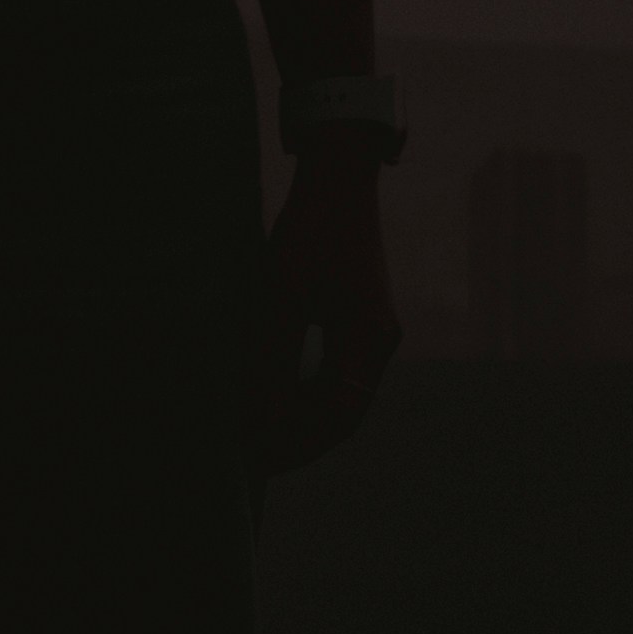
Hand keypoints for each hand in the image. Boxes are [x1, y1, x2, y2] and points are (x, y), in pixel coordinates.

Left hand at [254, 149, 397, 468]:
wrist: (338, 175)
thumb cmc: (310, 231)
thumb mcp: (282, 295)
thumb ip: (272, 360)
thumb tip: (259, 418)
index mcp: (369, 341)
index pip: (337, 416)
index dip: (298, 442)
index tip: (260, 458)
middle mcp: (378, 341)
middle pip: (342, 411)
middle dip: (299, 434)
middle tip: (254, 450)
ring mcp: (372, 329)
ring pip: (339, 393)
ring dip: (301, 413)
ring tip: (259, 425)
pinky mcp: (360, 315)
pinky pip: (336, 368)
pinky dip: (306, 386)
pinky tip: (275, 388)